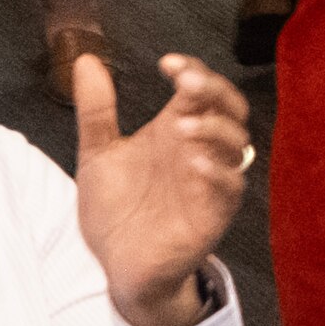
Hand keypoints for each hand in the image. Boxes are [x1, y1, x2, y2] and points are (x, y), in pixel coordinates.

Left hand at [72, 50, 254, 325]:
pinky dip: (218, 173)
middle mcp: (198, 150)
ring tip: (183, 126)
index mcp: (175, 129)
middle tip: (187, 82)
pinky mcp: (213, 215)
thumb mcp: (97, 154)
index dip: (192, 68)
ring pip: (238, 144)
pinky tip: (195, 164)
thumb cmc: (114, 210)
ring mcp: (209, 182)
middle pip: (230, 107)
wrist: (116, 266)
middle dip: (215, 89)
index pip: (200, 87)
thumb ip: (96, 110)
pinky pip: (230, 189)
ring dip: (216, 129)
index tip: (166, 63)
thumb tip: (86, 59)